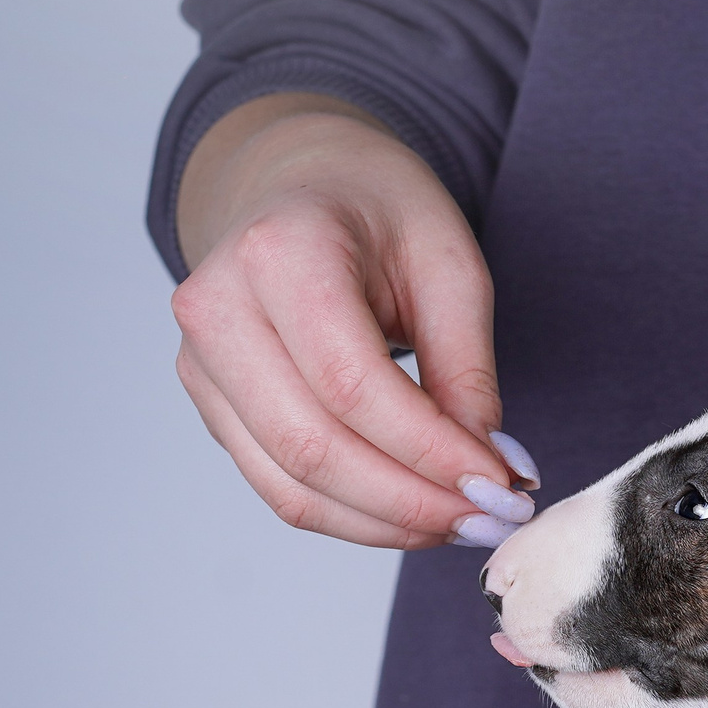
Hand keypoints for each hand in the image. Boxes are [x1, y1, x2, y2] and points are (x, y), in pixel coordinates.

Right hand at [169, 93, 533, 548]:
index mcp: (280, 252)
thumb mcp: (451, 266)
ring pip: (292, 484)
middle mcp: (218, 308)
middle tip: (494, 519)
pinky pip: (281, 487)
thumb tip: (489, 471)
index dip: (432, 452)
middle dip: (414, 501)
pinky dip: (355, 517)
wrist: (303, 184)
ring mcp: (203, 362)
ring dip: (387, 522)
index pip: (354, 385)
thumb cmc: (382, 214)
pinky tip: (418, 515)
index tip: (505, 485)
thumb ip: (467, 370)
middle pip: (314, 445)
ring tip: (466, 523)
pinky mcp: (214, 405)